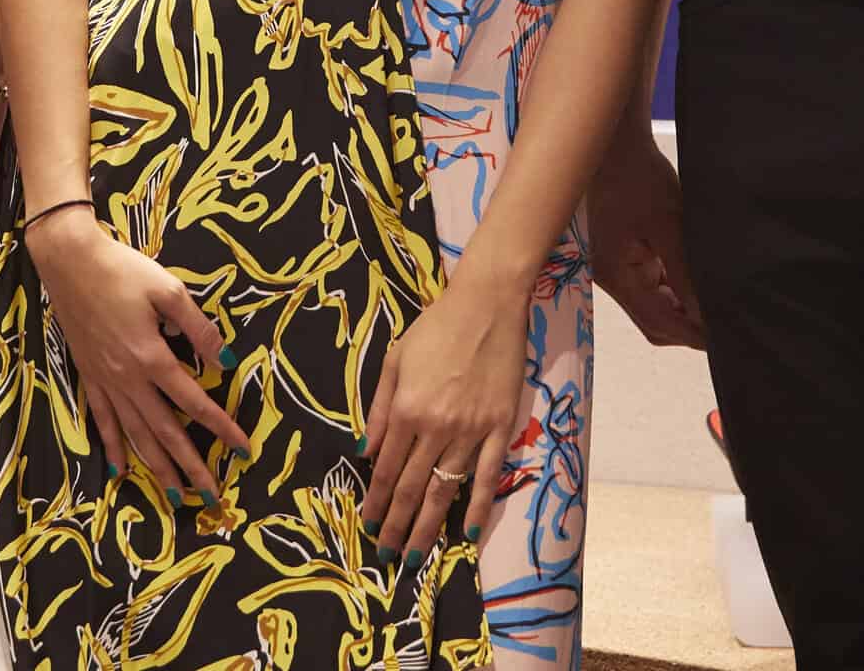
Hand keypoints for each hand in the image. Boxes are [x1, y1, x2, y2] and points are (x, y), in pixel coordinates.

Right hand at [27, 209, 251, 498]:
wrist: (70, 262)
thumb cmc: (123, 270)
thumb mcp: (168, 290)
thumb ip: (198, 328)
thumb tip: (226, 361)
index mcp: (152, 357)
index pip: (195, 402)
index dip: (222, 427)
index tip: (243, 449)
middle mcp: (129, 378)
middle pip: (165, 431)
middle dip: (191, 466)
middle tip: (211, 496)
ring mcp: (106, 381)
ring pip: (135, 434)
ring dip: (157, 468)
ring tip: (175, 496)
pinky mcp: (88, 376)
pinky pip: (102, 420)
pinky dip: (113, 447)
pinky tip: (120, 470)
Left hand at [361, 268, 530, 560]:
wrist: (486, 305)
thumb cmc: (435, 328)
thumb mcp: (395, 360)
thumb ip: (379, 408)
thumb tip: (364, 451)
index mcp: (406, 409)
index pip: (387, 468)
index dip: (376, 501)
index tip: (368, 527)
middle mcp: (436, 426)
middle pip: (413, 487)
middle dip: (397, 525)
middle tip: (387, 557)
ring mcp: (470, 430)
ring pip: (446, 489)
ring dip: (428, 526)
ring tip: (416, 556)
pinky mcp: (500, 428)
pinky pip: (486, 476)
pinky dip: (476, 506)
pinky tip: (465, 532)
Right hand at [586, 126, 704, 348]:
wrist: (618, 148)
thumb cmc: (640, 180)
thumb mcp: (669, 227)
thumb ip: (685, 275)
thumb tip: (704, 314)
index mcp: (616, 275)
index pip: (657, 322)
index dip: (690, 334)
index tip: (723, 339)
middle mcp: (611, 279)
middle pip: (653, 322)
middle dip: (686, 327)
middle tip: (725, 325)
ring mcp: (617, 269)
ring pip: (653, 306)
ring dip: (682, 309)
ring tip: (716, 305)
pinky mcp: (624, 258)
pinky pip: (651, 287)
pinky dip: (674, 292)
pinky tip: (696, 285)